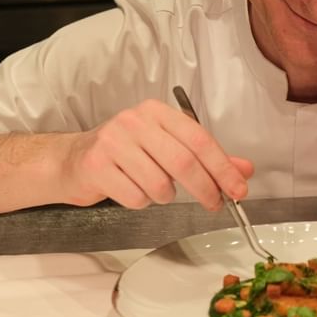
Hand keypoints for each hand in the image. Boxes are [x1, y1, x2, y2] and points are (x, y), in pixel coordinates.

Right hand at [58, 99, 252, 210]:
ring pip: (160, 184)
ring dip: (165, 196)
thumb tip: (244, 169)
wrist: (72, 160)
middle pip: (183, 162)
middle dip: (206, 188)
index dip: (223, 167)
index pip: (200, 139)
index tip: (238, 188)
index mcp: (157, 112)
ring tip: (155, 188)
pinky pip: (136, 197)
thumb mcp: (167, 146)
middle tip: (215, 204)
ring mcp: (113, 142)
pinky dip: (141, 202)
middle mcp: (135, 121)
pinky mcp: (96, 166)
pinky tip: (131, 190)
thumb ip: (206, 157)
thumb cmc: (125, 153)